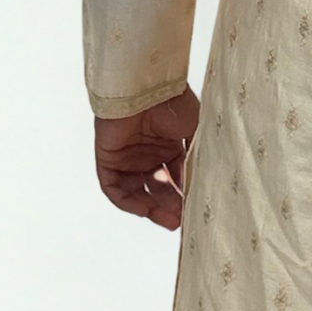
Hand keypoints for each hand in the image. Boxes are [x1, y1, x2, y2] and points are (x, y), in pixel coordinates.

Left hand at [94, 87, 199, 227]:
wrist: (146, 88)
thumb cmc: (173, 103)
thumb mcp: (195, 131)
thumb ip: (197, 157)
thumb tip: (203, 184)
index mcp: (167, 146)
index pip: (174, 179)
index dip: (182, 196)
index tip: (192, 211)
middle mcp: (146, 154)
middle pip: (156, 189)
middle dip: (168, 207)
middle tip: (181, 222)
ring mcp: (126, 157)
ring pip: (136, 192)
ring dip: (150, 208)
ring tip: (167, 220)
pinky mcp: (108, 158)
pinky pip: (113, 187)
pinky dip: (126, 202)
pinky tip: (144, 210)